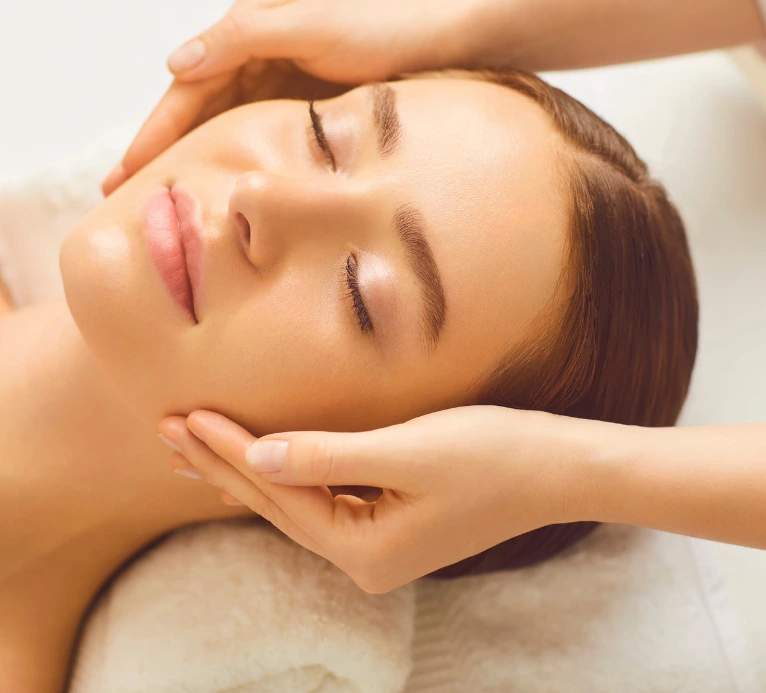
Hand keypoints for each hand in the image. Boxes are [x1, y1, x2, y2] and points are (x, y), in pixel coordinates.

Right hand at [102, 0, 474, 195]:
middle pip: (199, 107)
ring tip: (164, 199)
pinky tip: (224, 184)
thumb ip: (244, 38)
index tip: (125, 173)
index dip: (154, 130)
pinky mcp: (311, 101)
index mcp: (252, 24)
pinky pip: (261, 131)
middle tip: (123, 196)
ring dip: (194, 157)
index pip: (188, 84)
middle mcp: (261, 50)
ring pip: (226, 123)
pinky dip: (237, 156)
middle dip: (161, 149)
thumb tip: (174, 62)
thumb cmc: (386, 26)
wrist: (452, 37)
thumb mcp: (313, 24)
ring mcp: (286, 77)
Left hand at [157, 405, 602, 592]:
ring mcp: (379, 546)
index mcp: (366, 551)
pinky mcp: (391, 524)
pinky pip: (321, 498)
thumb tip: (258, 458)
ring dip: (247, 469)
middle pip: (277, 506)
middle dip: (222, 465)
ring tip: (194, 447)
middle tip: (167, 431)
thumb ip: (328, 457)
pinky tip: (261, 463)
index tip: (185, 415)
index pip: (279, 495)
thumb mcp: (407, 451)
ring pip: (295, 502)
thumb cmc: (491, 454)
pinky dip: (286, 475)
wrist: (557, 467)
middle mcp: (366, 560)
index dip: (230, 452)